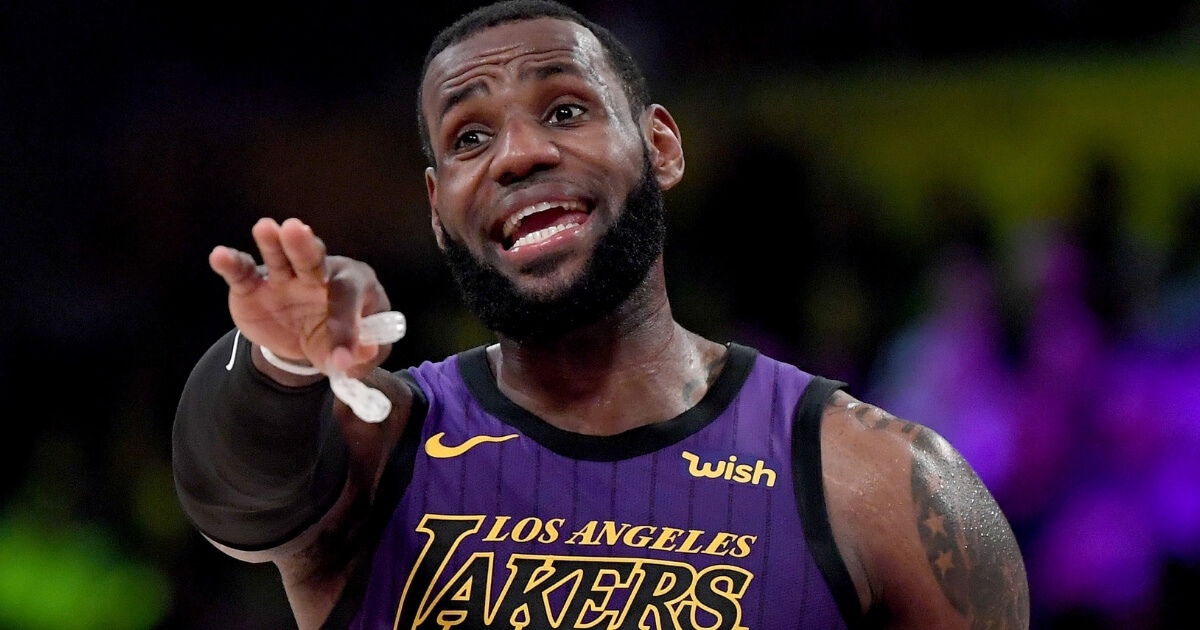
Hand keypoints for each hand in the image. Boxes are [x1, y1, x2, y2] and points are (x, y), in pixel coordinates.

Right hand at [208, 217, 390, 377]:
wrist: (303, 340)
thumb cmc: (337, 339)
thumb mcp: (354, 354)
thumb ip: (360, 353)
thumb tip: (362, 353)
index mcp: (353, 286)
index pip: (347, 300)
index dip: (345, 328)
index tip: (340, 358)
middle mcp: (319, 274)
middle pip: (313, 259)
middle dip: (305, 246)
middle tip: (298, 230)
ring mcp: (285, 277)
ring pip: (280, 256)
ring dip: (272, 242)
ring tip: (265, 228)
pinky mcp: (254, 285)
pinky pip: (243, 272)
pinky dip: (232, 263)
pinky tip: (220, 255)